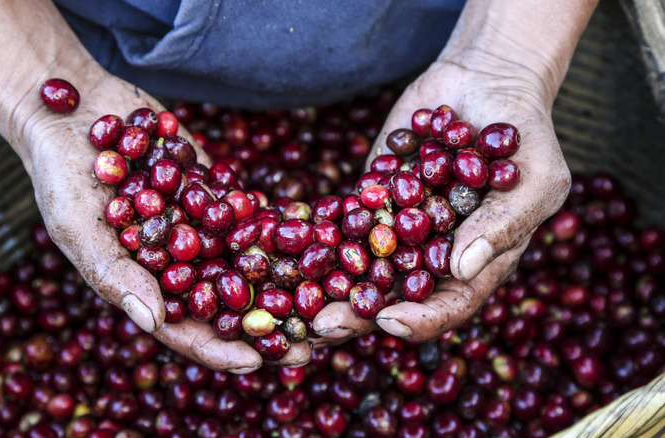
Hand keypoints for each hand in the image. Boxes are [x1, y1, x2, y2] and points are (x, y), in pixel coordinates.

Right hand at [18, 72, 310, 371]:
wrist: (74, 110)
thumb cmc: (60, 174)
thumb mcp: (76, 225)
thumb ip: (113, 272)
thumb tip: (153, 323)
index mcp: (141, 284)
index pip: (183, 330)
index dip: (218, 350)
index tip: (257, 363)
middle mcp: (174, 262)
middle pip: (225, 306)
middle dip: (265, 327)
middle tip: (310, 344)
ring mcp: (196, 227)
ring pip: (244, 265)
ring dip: (282, 285)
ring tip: (323, 299)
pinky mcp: (212, 191)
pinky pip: (249, 217)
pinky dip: (278, 231)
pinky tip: (314, 242)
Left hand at [313, 57, 570, 341]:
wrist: (486, 82)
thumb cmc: (525, 136)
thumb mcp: (534, 180)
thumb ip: (502, 224)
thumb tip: (462, 269)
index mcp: (475, 263)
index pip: (448, 305)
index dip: (421, 319)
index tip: (390, 321)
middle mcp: (431, 253)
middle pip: (394, 295)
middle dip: (359, 313)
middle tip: (325, 324)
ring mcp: (398, 225)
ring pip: (360, 265)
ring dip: (329, 283)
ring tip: (298, 296)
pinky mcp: (372, 195)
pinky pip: (345, 218)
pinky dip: (321, 234)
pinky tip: (293, 244)